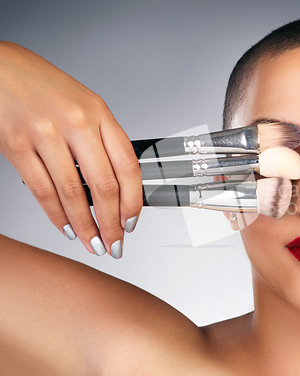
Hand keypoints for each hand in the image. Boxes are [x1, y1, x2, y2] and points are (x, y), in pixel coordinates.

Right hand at [0, 42, 141, 257]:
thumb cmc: (47, 89)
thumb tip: (119, 187)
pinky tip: (67, 228)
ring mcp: (45, 134)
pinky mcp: (16, 145)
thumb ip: (103, 142)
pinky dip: (57, 216)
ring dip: (85, 226)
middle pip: (104, 185)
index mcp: (99, 113)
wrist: (1, 68)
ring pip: (72, 193)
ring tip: (92, 243)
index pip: (129, 166)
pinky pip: (42, 191)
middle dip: (112, 223)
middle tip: (115, 244)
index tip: (133, 222)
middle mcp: (76, 122)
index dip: (133, 201)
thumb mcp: (86, 106)